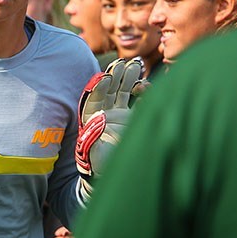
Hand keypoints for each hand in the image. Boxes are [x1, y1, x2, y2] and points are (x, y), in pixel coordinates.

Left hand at [75, 58, 148, 196]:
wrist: (112, 174)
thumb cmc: (99, 165)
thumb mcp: (93, 152)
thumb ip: (94, 136)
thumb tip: (100, 119)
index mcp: (91, 119)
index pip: (94, 99)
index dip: (99, 88)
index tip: (105, 77)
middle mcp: (105, 113)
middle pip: (109, 91)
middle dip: (115, 77)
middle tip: (122, 63)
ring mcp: (119, 114)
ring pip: (123, 92)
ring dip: (129, 79)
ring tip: (136, 65)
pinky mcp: (132, 118)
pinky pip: (137, 102)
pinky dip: (142, 93)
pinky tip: (145, 85)